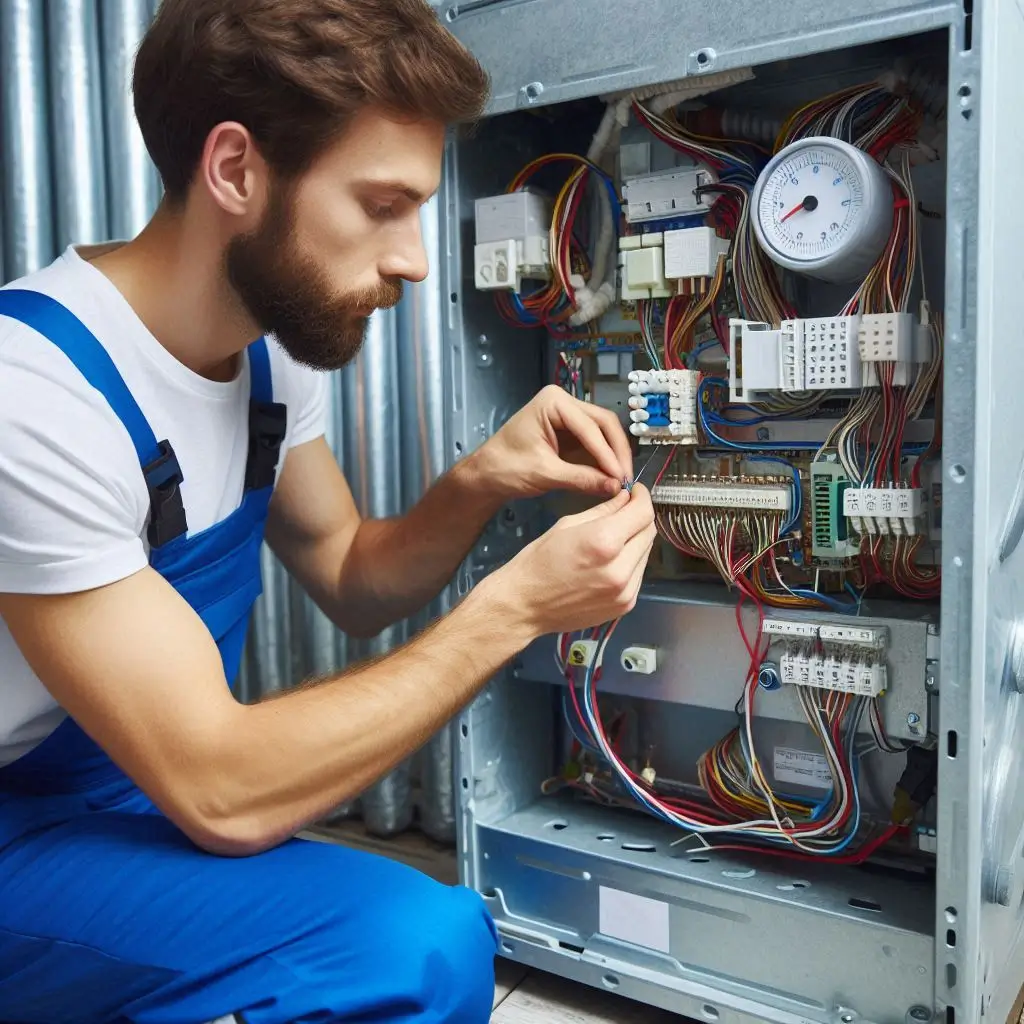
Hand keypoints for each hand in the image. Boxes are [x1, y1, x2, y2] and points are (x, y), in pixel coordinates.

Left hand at [475, 385, 632, 499]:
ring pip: (604, 432)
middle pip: (603, 423)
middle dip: (616, 452)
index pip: (590, 427)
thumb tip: (615, 486)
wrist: (487, 475)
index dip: (607, 454)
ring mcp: (569, 417)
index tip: (620, 477)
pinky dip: (605, 460)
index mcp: (553, 402)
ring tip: (622, 480)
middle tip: (626, 479)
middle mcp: (564, 403)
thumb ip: (581, 479)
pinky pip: (595, 443)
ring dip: (614, 455)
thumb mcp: (544, 474)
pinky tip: (612, 477)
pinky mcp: (571, 433)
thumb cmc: (506, 468)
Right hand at [483, 484, 656, 636]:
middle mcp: (620, 569)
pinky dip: (630, 563)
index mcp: (603, 542)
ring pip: (646, 553)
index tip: (635, 493)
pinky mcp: (625, 605)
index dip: (642, 497)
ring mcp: (625, 591)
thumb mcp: (566, 525)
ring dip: (636, 541)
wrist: (524, 606)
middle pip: (649, 532)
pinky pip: (638, 574)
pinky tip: (610, 562)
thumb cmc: (537, 563)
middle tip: (625, 512)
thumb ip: (603, 510)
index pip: (643, 512)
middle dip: (640, 517)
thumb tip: (626, 498)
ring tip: (614, 539)